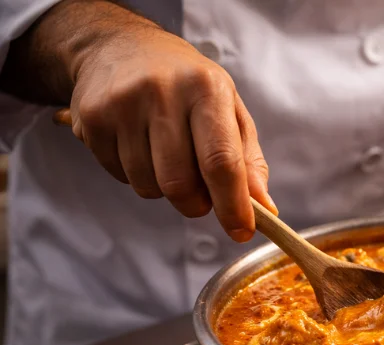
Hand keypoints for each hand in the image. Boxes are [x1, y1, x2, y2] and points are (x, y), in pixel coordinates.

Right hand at [70, 27, 275, 241]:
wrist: (120, 46)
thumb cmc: (188, 85)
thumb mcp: (228, 110)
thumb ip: (248, 161)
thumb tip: (264, 207)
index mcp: (206, 89)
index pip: (221, 161)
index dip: (233, 205)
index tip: (241, 231)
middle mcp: (163, 93)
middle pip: (181, 184)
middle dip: (196, 205)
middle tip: (201, 195)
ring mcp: (123, 104)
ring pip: (149, 186)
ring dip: (164, 189)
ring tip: (167, 156)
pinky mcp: (92, 118)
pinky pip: (120, 176)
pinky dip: (136, 175)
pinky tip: (139, 145)